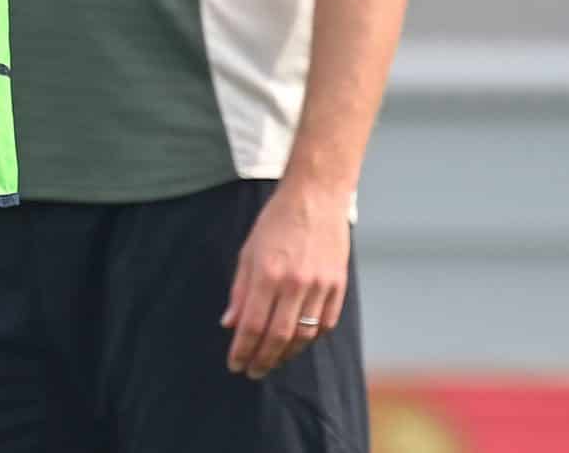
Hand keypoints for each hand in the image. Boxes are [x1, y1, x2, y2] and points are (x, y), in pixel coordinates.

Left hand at [220, 182, 348, 379]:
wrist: (316, 196)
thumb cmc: (276, 221)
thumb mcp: (248, 251)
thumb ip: (240, 290)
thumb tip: (230, 324)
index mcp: (268, 273)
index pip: (252, 325)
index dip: (242, 350)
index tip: (235, 364)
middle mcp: (295, 283)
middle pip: (278, 337)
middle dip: (262, 360)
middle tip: (253, 371)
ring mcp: (321, 285)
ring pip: (304, 335)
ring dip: (286, 354)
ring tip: (273, 360)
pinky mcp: (338, 285)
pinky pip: (325, 323)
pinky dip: (311, 338)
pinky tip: (298, 341)